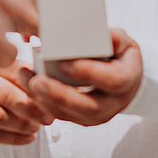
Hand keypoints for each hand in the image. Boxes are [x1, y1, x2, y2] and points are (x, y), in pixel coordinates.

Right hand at [0, 53, 53, 144]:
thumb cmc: (4, 81)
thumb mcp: (17, 71)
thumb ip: (32, 75)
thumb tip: (55, 84)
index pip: (17, 73)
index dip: (37, 89)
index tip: (53, 99)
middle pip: (6, 95)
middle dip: (32, 110)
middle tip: (48, 119)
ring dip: (23, 126)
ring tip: (37, 127)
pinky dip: (14, 139)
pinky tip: (28, 137)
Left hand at [27, 28, 143, 126]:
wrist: (125, 80)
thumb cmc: (121, 57)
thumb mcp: (124, 42)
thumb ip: (115, 38)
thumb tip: (105, 38)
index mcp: (129, 80)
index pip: (112, 81)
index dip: (88, 73)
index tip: (63, 63)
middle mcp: (116, 103)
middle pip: (88, 106)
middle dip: (60, 94)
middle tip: (37, 81)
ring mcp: (100, 115)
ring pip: (71, 114)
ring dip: (47, 100)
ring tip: (29, 81)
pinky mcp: (84, 120)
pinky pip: (62, 116)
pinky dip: (44, 103)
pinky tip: (31, 88)